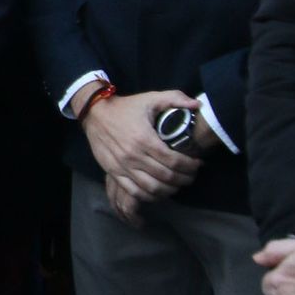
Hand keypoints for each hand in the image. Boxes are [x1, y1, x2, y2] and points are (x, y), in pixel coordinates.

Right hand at [77, 87, 202, 223]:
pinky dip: (150, 196)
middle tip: (192, 176)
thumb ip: (175, 98)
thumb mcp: (151, 98)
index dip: (190, 165)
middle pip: (166, 176)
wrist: (95, 114)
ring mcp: (123, 166)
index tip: (198, 164)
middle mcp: (134, 155)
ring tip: (178, 185)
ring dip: (169, 190)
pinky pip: (134, 191)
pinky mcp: (113, 172)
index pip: (173, 160)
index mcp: (144, 138)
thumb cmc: (126, 107)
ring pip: (152, 188)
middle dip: (184, 179)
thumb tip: (196, 104)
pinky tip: (159, 191)